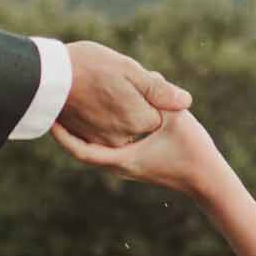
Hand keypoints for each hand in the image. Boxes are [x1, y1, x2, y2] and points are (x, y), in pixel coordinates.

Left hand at [52, 109, 229, 198]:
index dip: (63, 135)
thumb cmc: (192, 152)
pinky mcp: (136, 162)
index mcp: (123, 159)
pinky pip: (108, 148)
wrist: (206, 180)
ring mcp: (127, 165)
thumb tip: (152, 76)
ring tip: (71, 108)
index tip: (50, 119)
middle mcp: (120, 165)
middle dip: (69, 128)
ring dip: (83, 130)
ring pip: (96, 147)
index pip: (81, 150)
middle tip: (55, 106)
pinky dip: (99, 133)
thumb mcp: (177, 120)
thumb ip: (162, 97)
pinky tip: (99, 116)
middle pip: (84, 147)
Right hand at [56, 41, 191, 147]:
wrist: (47, 77)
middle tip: (115, 80)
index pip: (161, 111)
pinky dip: (102, 116)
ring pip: (123, 123)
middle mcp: (123, 137)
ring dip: (119, 108)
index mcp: (140, 119)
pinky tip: (92, 98)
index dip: (151, 92)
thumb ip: (158, 90)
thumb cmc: (89, 66)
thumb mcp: (129, 70)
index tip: (135, 79)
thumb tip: (186, 102)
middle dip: (136, 101)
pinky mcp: (86, 139)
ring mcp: (103, 141)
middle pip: (142, 118)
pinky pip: (104, 130)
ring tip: (102, 86)